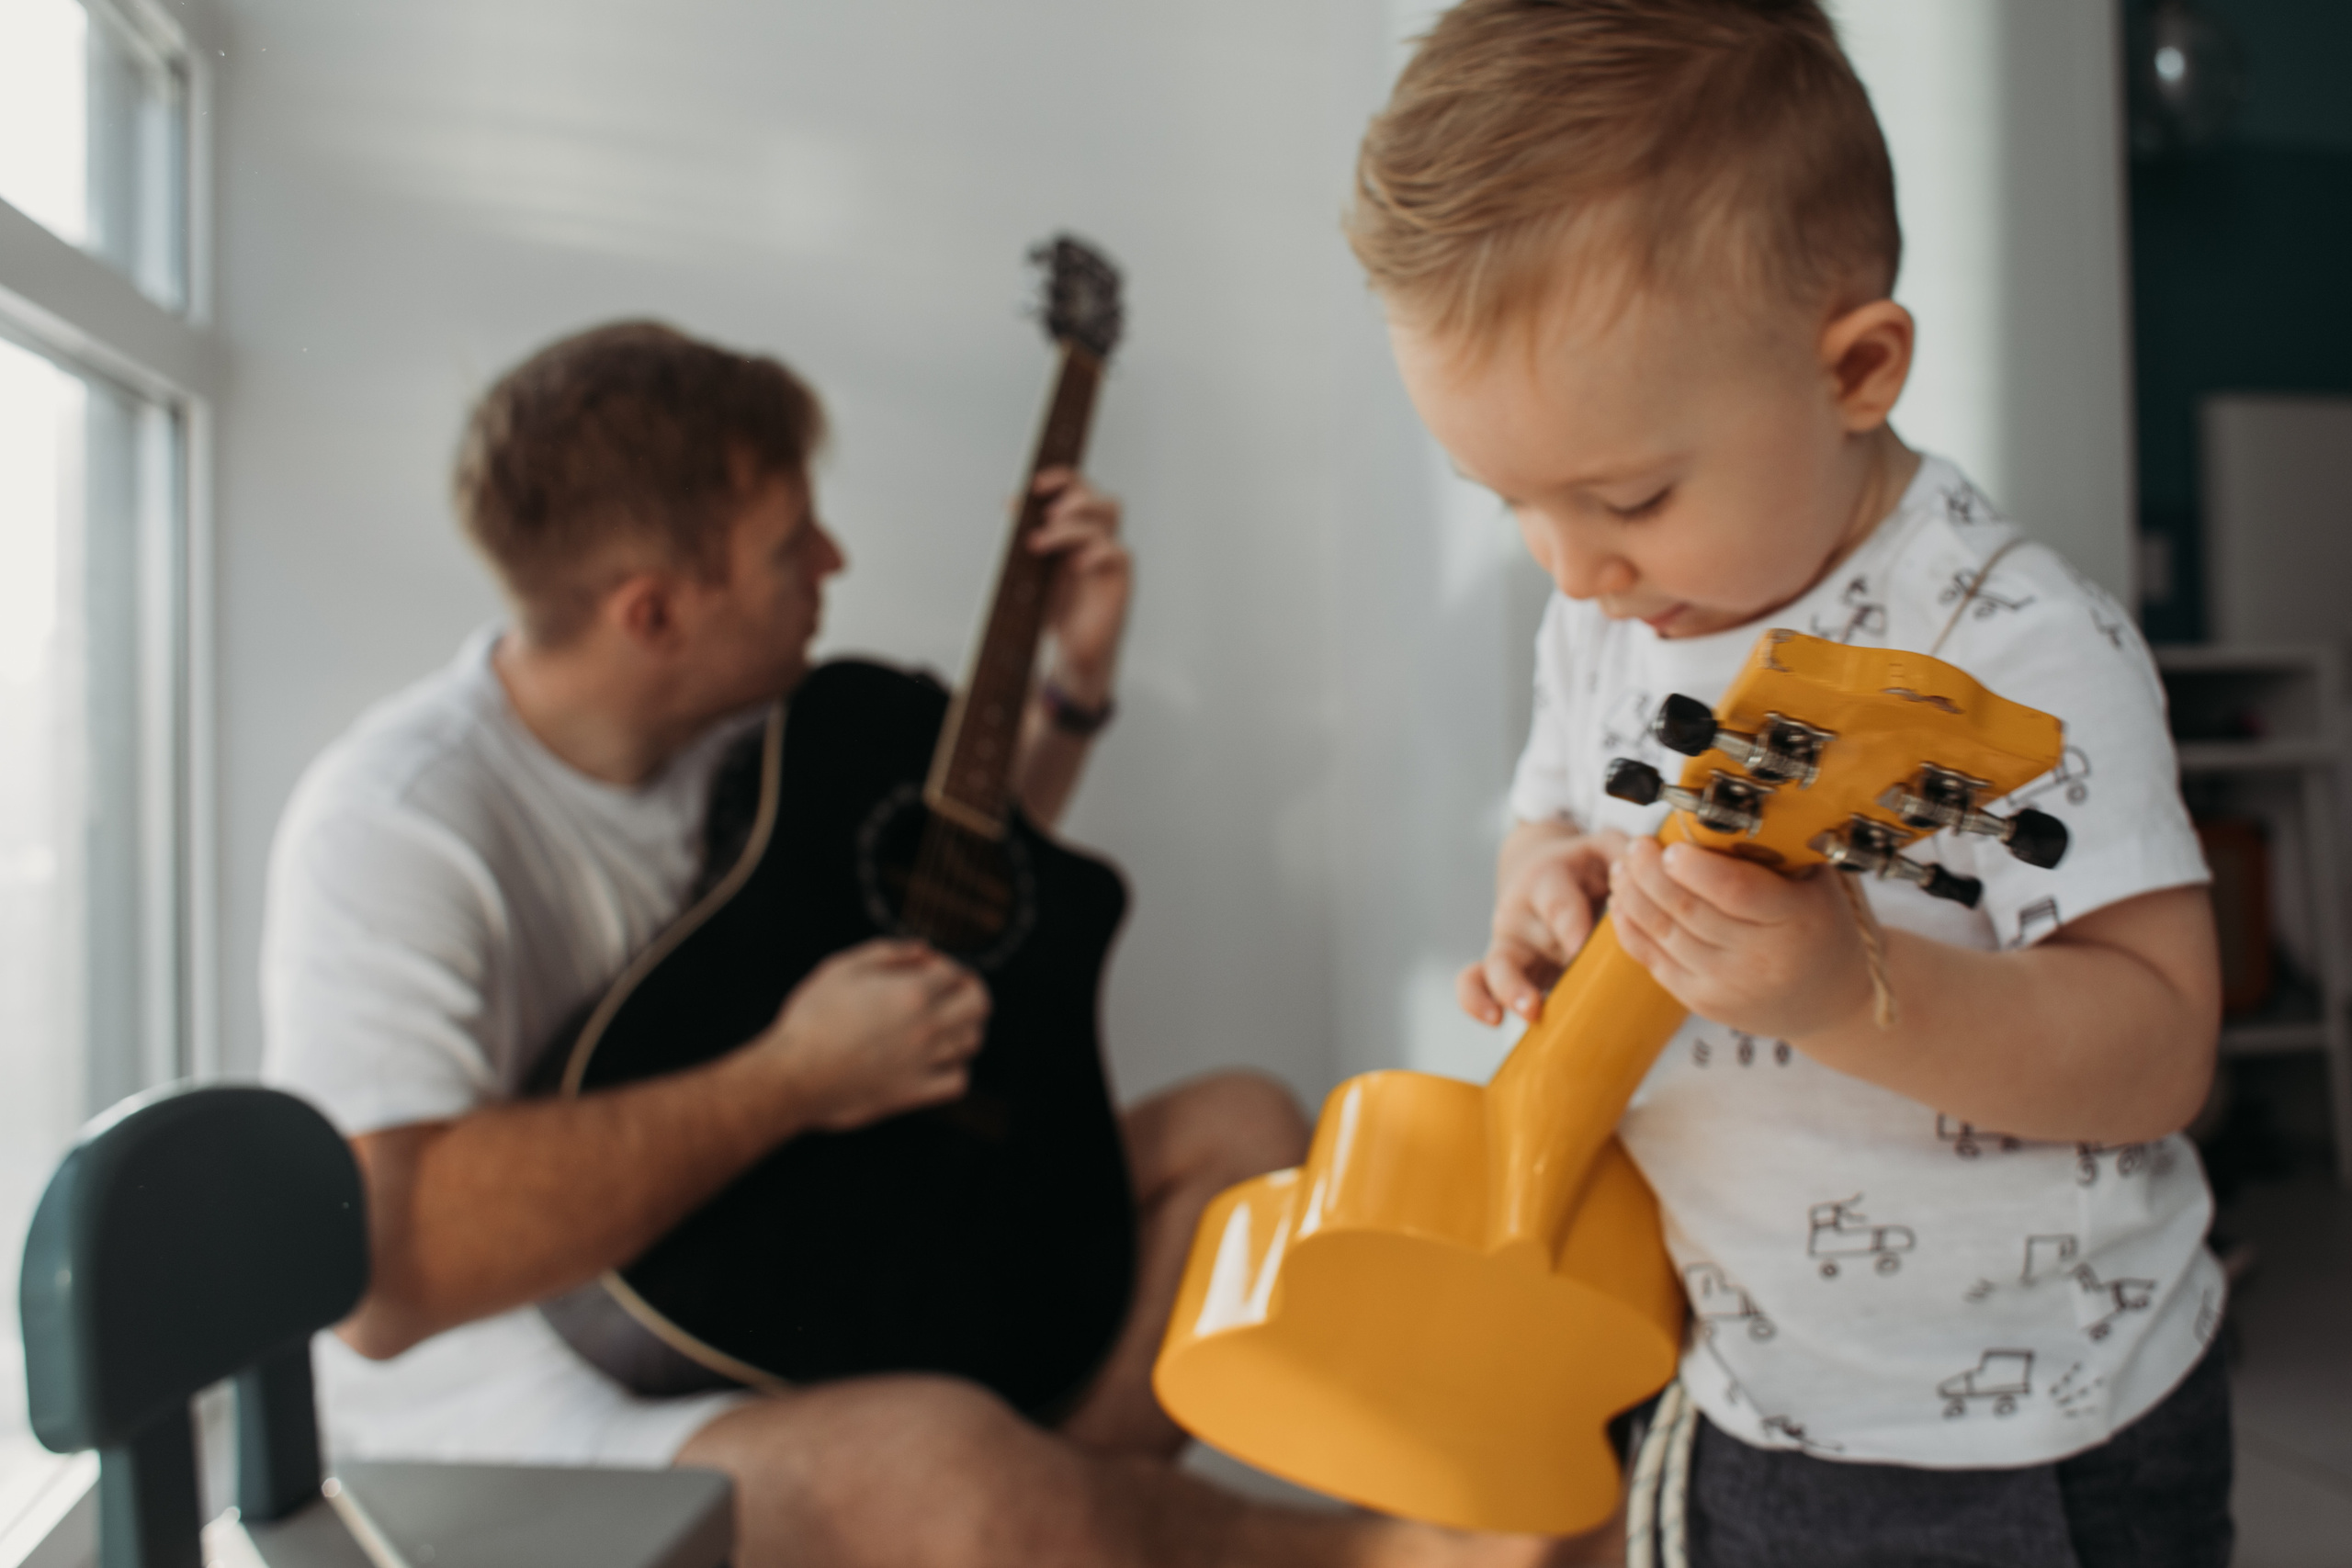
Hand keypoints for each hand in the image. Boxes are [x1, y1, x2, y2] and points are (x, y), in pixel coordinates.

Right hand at [757, 939, 989, 1131]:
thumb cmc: (811, 1017)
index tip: (928, 970)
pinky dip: (956, 1068)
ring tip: (943, 1023)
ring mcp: (923, 1062)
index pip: (956, 972)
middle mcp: (926, 1027)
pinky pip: (958, 1081)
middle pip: (980, 1004)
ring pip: (972, 1041)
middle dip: (970, 991)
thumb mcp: (841, 968)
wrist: (794, 1076)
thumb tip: (925, 949)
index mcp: (910, 992)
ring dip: (964, 1027)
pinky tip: (937, 1060)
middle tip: (951, 992)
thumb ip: (887, 952)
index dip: (945, 966)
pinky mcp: (914, 1093)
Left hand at [1025, 468, 1130, 702]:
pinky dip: (1097, 552)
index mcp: (1076, 528)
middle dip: (1076, 498)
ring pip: (1110, 517)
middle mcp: (1097, 537)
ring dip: (1075, 524)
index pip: (1078, 488)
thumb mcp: (1030, 570)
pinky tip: (1075, 565)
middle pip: (1101, 498)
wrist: (1072, 652)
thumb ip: (1021, 536)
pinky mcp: (1121, 578)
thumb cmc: (1054, 608)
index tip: (1035, 484)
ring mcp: (1111, 556)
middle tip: (1048, 514)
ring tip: (1042, 541)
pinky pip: (1119, 552)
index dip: (1061, 478)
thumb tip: (1009, 503)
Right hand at [1460, 829, 1629, 1023]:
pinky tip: (1493, 1020)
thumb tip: (1652, 868)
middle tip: (1554, 985)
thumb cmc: (1584, 865)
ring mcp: (1508, 941)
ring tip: (1529, 1011)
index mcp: (1548, 880)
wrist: (1540, 867)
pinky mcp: (1500, 964)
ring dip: (1508, 989)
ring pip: (1495, 965)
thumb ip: (1627, 852)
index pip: (1559, 904)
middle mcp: (1522, 911)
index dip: (1572, 927)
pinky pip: (1473, 981)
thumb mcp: (1604, 847)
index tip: (1585, 948)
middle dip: (1546, 958)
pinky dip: (1474, 1000)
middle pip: (1526, 937)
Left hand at [1607, 838, 1873, 1040]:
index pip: (1736, 891)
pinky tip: (1622, 901)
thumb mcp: (1819, 882)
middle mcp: (1761, 958)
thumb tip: (1732, 803)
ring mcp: (1729, 985)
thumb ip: (1783, 848)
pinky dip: (1630, 928)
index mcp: (1796, 919)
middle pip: (1689, 910)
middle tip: (1637, 845)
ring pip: (1664, 934)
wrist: (1831, 999)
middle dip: (1650, 873)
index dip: (1695, 868)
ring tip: (1623, 867)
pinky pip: (1654, 961)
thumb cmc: (1820, 925)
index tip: (1671, 846)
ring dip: (1633, 896)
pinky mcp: (1704, 1001)